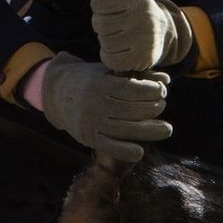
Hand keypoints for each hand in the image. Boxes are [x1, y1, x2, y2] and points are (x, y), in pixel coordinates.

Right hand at [36, 53, 171, 161]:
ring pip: (126, 130)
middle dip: (154, 108)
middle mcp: (94, 104)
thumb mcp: (109, 70)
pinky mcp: (88, 138)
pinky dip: (127, 151)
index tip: (161, 90)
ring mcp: (91, 122)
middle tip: (162, 105)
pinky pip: (110, 147)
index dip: (152, 91)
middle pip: (133, 110)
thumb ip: (137, 74)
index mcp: (99, 84)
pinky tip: (140, 151)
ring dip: (150, 131)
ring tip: (166, 129)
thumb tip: (166, 80)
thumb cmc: (90, 79)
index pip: (132, 89)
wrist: (56, 93)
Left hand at [84, 0, 194, 72]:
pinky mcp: (142, 58)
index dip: (98, 6)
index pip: (100, 3)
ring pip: (105, 42)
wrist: (163, 31)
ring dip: (104, 40)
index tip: (105, 8)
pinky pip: (111, 60)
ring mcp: (143, 40)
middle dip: (99, 24)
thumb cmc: (136, 10)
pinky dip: (108, 56)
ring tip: (113, 36)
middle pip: (100, 24)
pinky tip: (115, 50)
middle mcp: (143, 18)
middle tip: (108, 24)